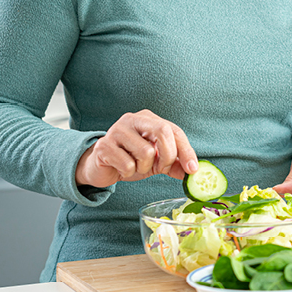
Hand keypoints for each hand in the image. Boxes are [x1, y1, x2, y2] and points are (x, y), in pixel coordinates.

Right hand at [75, 109, 198, 188]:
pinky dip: (128, 172)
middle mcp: (133, 119)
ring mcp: (116, 130)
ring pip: (146, 152)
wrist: (99, 168)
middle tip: (160, 168)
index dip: (186, 150)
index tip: (192, 169)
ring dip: (144, 168)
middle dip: (167, 156)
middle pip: (163, 132)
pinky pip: (128, 164)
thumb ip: (173, 164)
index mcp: (148, 119)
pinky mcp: (104, 146)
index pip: (174, 130)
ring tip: (135, 167)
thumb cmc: (129, 160)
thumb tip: (191, 171)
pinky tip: (121, 168)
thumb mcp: (155, 162)